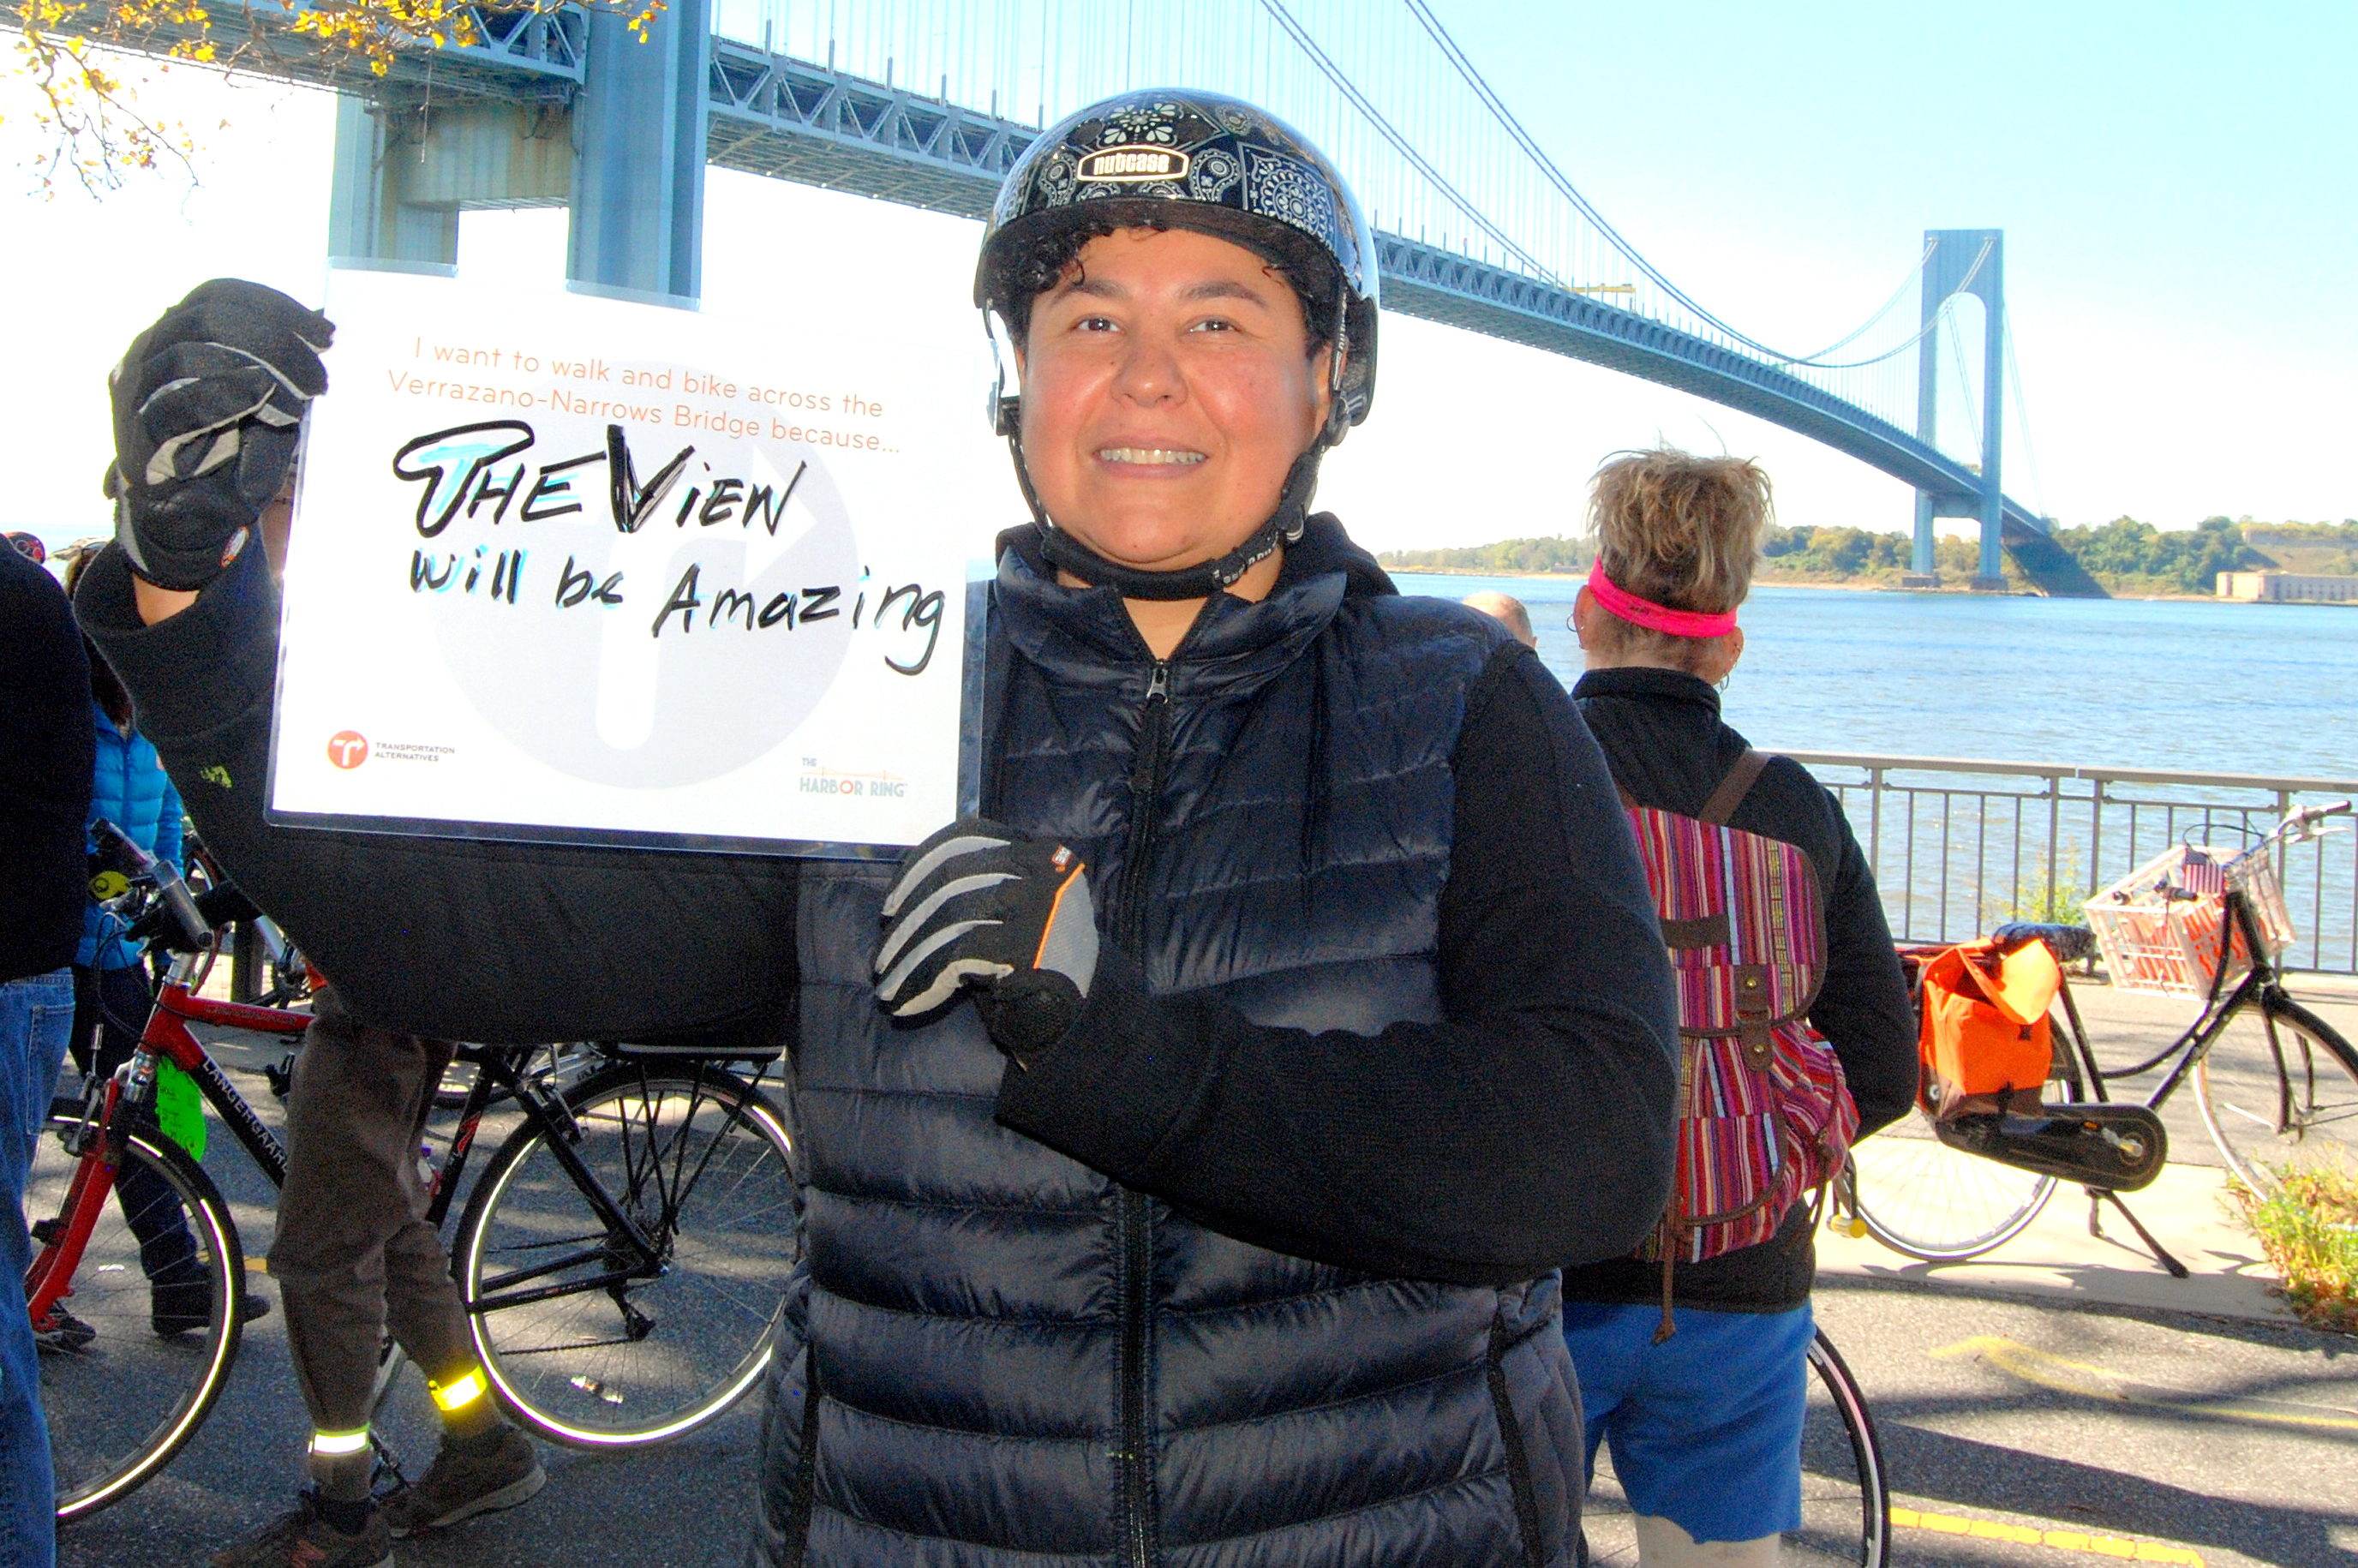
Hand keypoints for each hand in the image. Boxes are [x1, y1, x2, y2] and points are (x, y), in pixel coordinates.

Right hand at [107, 279, 334, 590]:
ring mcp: (136, 393)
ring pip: (188, 352)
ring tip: (304, 394)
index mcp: (175, 335)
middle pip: (206, 315)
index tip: (325, 332)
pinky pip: (176, 405)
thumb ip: (280, 364)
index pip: (218, 295)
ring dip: (257, 367)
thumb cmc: (231, 451)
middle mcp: (148, 354)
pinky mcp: (137, 436)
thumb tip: (322, 326)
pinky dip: (222, 396)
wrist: (191, 518)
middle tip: (321, 370)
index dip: (274, 305)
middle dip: (275, 335)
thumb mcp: (264, 399)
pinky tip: (260, 397)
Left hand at [873, 818, 1099, 1064]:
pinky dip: (923, 981)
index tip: (891, 904)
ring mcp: (1039, 906)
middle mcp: (1044, 871)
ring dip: (908, 959)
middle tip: (882, 959)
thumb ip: (975, 890)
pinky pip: (954, 958)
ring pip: (949, 919)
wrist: (1081, 1018)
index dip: (919, 866)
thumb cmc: (1036, 967)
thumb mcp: (1012, 914)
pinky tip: (909, 1002)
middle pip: (952, 880)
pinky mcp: (1026, 946)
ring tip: (888, 987)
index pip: (968, 837)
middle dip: (907, 924)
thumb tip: (904, 899)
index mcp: (1040, 854)